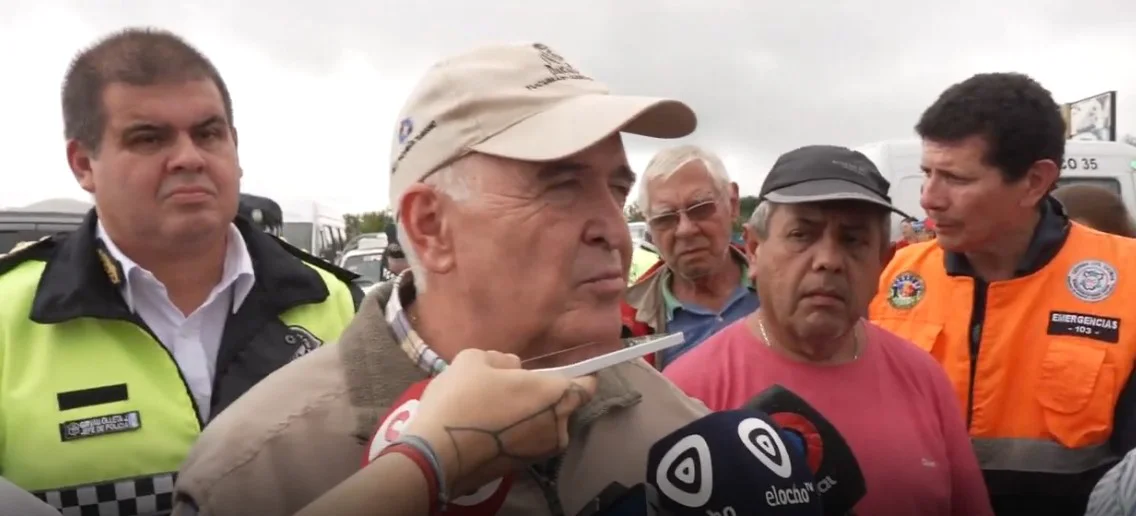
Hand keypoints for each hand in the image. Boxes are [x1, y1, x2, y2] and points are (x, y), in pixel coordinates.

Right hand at [401, 349, 596, 496]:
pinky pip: (527, 443)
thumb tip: (513, 369)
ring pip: (543, 427)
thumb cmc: (462, 400)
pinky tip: (489, 428)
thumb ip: (502, 360)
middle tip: (514, 389)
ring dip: (529, 418)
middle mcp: (557, 428)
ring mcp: (540, 453)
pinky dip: (515, 435)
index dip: (580, 376)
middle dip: (544, 398)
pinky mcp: (521, 469)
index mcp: (555, 396)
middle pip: (561, 407)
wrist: (436, 454)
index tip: (566, 371)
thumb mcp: (474, 361)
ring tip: (496, 409)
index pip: (586, 386)